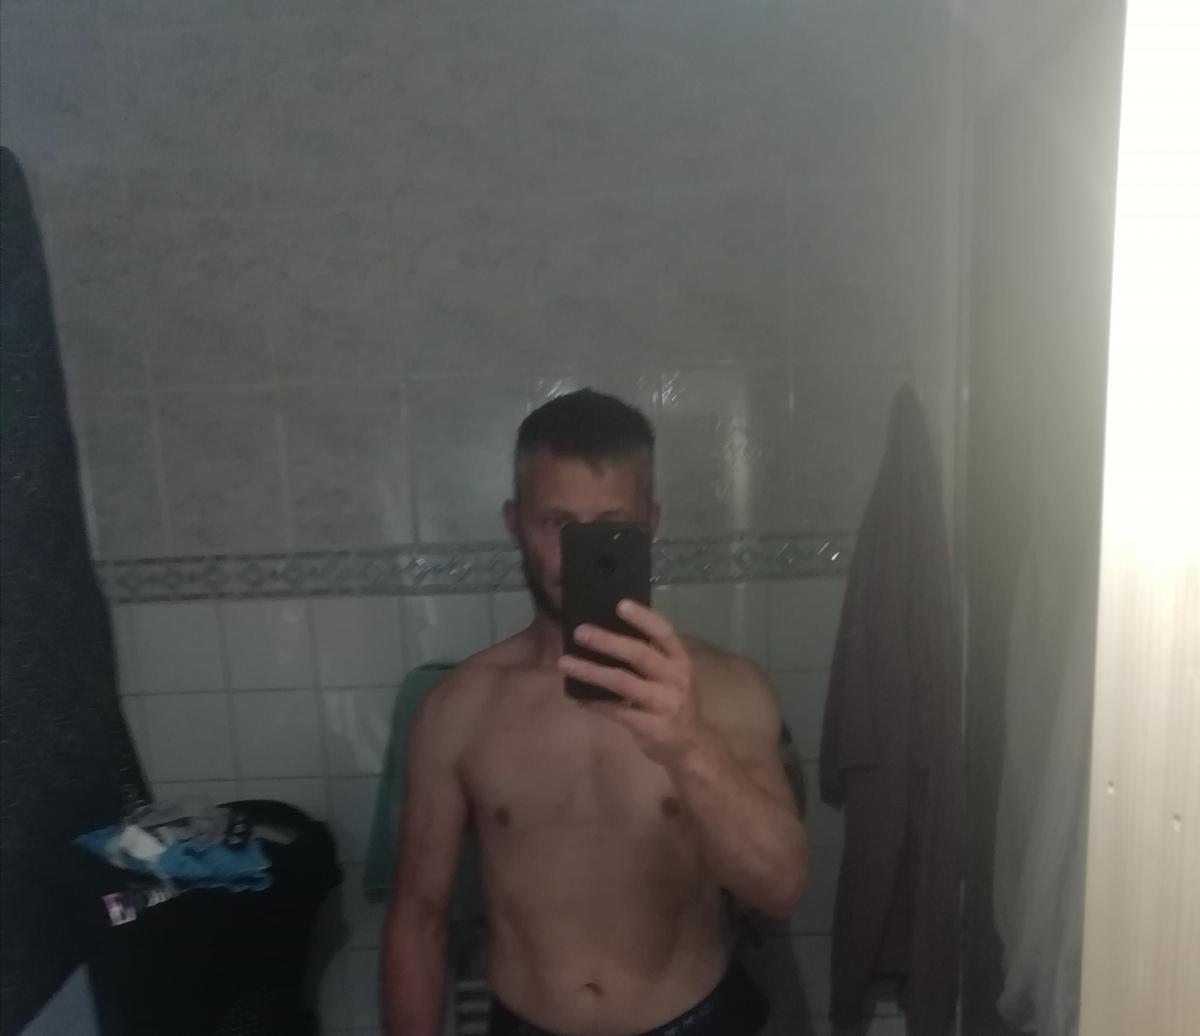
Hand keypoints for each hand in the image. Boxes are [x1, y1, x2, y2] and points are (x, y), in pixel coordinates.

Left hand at [557, 600, 709, 766]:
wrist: (692, 745)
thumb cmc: (675, 701)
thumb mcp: (674, 674)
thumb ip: (651, 656)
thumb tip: (608, 631)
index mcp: (681, 660)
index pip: (664, 633)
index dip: (643, 618)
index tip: (620, 605)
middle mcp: (674, 679)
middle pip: (640, 655)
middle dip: (608, 642)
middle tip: (580, 632)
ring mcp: (663, 704)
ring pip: (622, 682)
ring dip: (591, 671)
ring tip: (565, 663)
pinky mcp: (650, 726)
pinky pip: (616, 711)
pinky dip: (594, 702)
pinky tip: (576, 695)